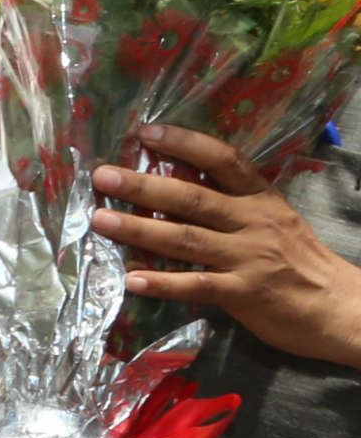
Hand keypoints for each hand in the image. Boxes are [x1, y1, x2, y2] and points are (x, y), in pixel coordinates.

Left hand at [93, 123, 360, 365]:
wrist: (341, 307)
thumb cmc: (300, 261)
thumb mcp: (275, 220)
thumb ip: (232, 204)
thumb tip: (175, 185)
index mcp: (261, 199)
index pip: (224, 160)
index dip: (186, 143)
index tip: (148, 131)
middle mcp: (253, 222)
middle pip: (193, 198)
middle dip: (145, 185)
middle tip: (103, 175)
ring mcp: (249, 257)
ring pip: (187, 239)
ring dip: (140, 228)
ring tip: (101, 220)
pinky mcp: (246, 293)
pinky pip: (198, 285)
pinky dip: (163, 283)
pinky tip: (132, 280)